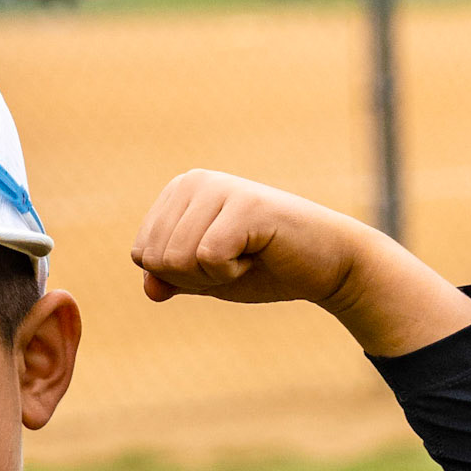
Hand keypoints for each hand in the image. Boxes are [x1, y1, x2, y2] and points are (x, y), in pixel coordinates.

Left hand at [131, 169, 470, 356]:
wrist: (328, 265)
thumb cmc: (266, 267)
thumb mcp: (207, 278)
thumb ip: (172, 279)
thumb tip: (150, 289)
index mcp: (179, 191)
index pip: (142, 255)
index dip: (180, 275)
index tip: (219, 259)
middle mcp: (194, 181)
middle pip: (156, 258)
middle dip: (195, 276)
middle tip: (237, 258)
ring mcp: (219, 189)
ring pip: (177, 259)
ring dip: (214, 275)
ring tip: (248, 253)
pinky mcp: (244, 205)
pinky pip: (208, 258)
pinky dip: (232, 272)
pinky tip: (260, 253)